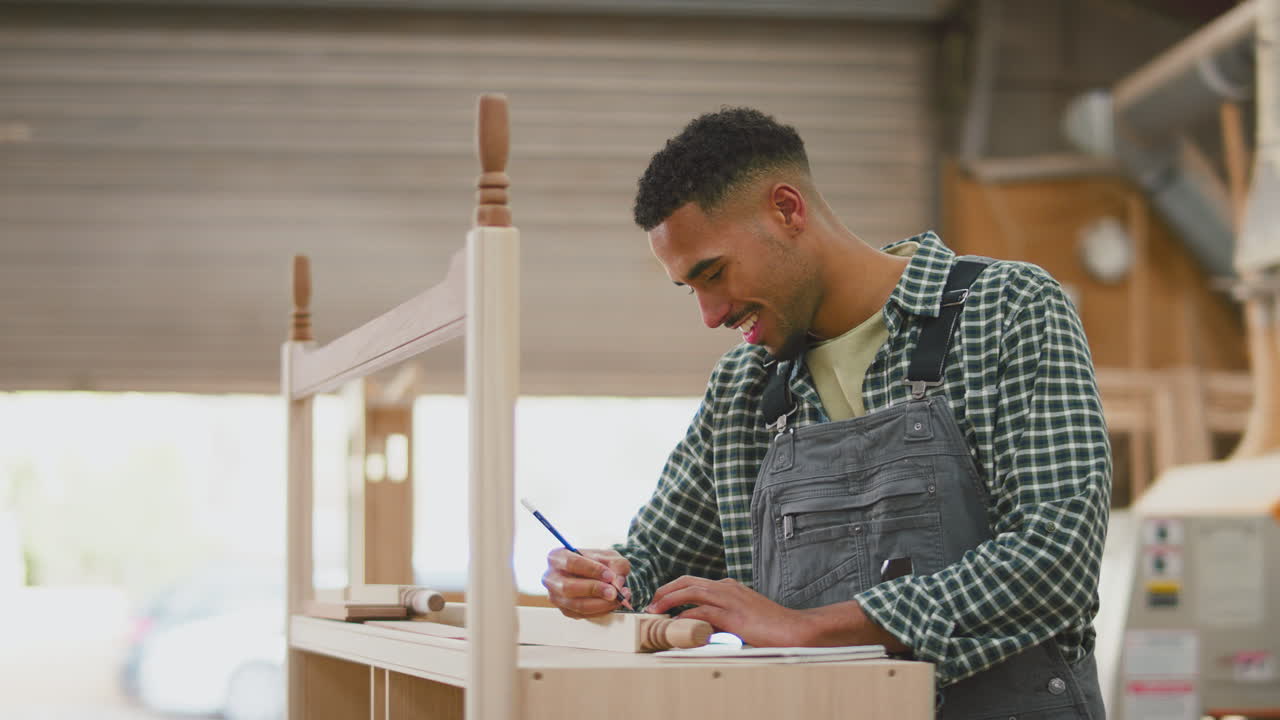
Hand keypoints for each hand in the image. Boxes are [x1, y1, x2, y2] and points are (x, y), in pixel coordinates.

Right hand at [542, 548, 632, 618]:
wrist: (595, 575)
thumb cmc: (598, 562)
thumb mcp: (609, 556)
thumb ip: (616, 564)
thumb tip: (617, 582)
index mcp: (557, 557)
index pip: (572, 563)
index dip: (592, 570)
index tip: (610, 576)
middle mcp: (551, 578)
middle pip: (568, 587)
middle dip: (594, 590)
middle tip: (614, 592)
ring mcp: (556, 596)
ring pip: (576, 605)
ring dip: (601, 604)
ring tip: (619, 597)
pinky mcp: (565, 610)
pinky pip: (583, 615)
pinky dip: (601, 611)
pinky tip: (613, 603)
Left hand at [644, 576, 812, 646]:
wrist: (794, 630)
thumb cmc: (771, 626)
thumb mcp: (742, 616)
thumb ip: (723, 617)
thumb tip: (701, 625)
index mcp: (729, 587)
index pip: (694, 582)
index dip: (674, 590)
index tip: (661, 601)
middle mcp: (726, 588)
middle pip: (686, 581)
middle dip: (665, 590)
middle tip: (651, 603)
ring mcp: (729, 599)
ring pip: (689, 592)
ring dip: (668, 600)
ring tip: (654, 610)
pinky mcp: (731, 615)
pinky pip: (700, 611)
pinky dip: (683, 615)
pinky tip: (675, 623)